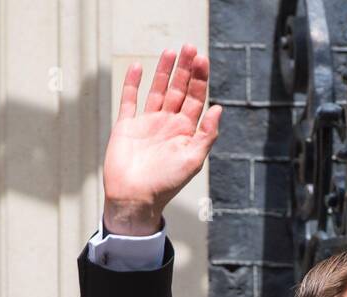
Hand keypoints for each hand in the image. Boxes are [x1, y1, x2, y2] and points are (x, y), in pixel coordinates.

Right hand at [102, 43, 222, 235]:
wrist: (134, 198)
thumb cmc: (165, 184)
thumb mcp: (193, 160)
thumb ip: (206, 134)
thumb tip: (219, 108)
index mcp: (185, 132)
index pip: (196, 99)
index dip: (200, 79)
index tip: (202, 60)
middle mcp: (167, 125)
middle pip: (179, 90)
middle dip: (185, 69)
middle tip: (190, 47)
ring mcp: (147, 123)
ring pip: (157, 90)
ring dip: (164, 71)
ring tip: (171, 51)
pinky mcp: (127, 126)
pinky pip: (130, 100)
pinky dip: (133, 83)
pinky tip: (138, 67)